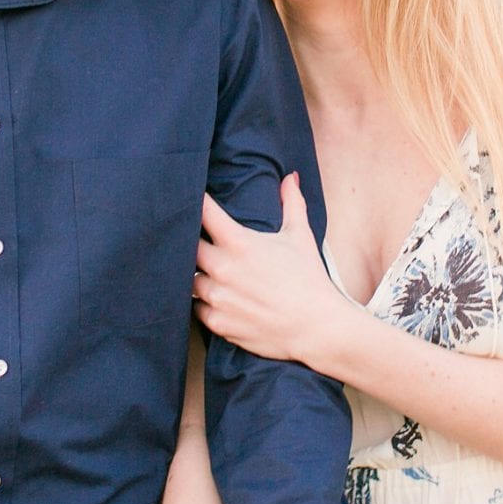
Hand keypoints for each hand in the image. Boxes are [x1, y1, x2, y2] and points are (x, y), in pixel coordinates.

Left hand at [193, 173, 349, 365]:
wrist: (316, 326)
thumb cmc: (309, 278)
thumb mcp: (300, 236)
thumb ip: (292, 203)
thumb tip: (291, 177)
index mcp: (238, 243)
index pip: (202, 212)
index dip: (195, 201)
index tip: (192, 198)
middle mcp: (221, 268)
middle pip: (185, 246)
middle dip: (190, 241)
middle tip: (197, 238)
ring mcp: (217, 297)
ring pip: (188, 279)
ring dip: (197, 274)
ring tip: (208, 272)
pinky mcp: (217, 322)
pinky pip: (196, 308)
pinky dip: (204, 302)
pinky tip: (217, 298)